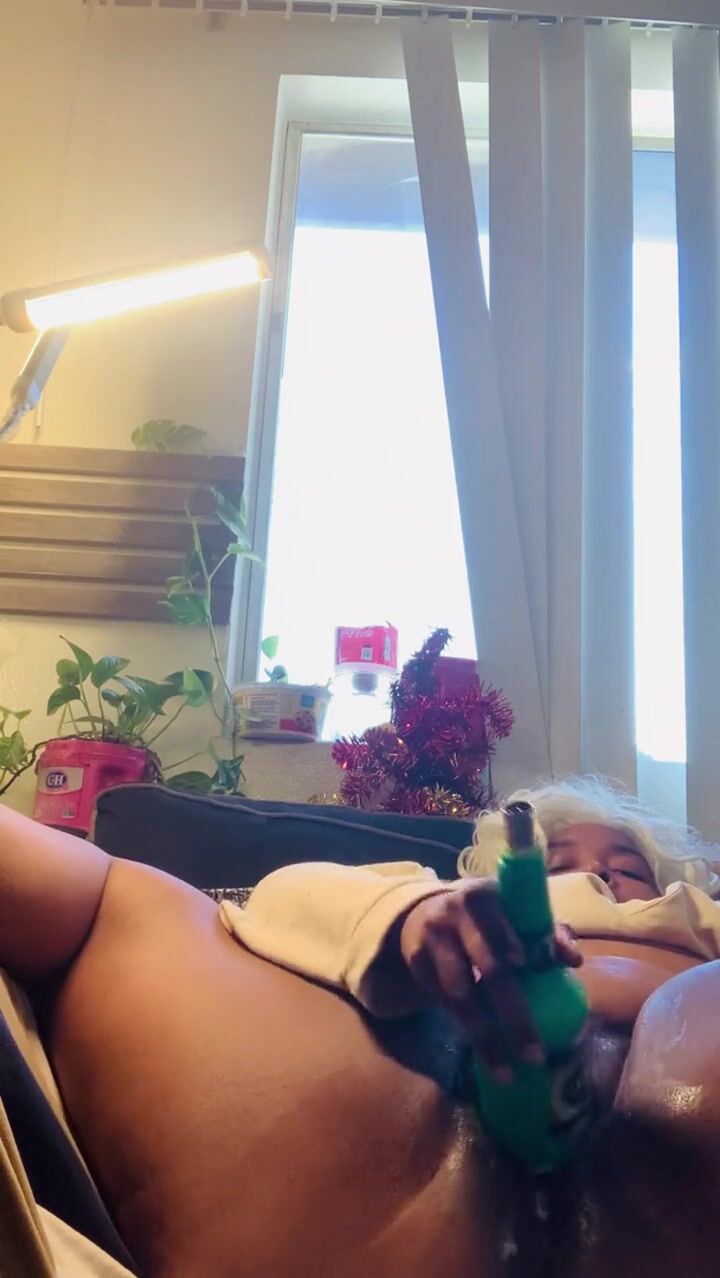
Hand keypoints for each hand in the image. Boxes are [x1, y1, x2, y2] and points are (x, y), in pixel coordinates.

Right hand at [399, 880, 581, 1080]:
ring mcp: (432, 942)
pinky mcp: (417, 965)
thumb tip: (574, 962)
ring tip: (507, 1072)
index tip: (521, 963)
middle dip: (512, 1014)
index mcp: (483, 896)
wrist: (423, 913)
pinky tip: (486, 1056)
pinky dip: (466, 1030)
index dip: (507, 941)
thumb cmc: (485, 917)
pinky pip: (446, 1005)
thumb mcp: (510, 911)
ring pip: (461, 996)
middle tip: (534, 1054)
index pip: (497, 919)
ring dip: (485, 1037)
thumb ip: (545, 932)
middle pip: (487, 968)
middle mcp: (454, 916)